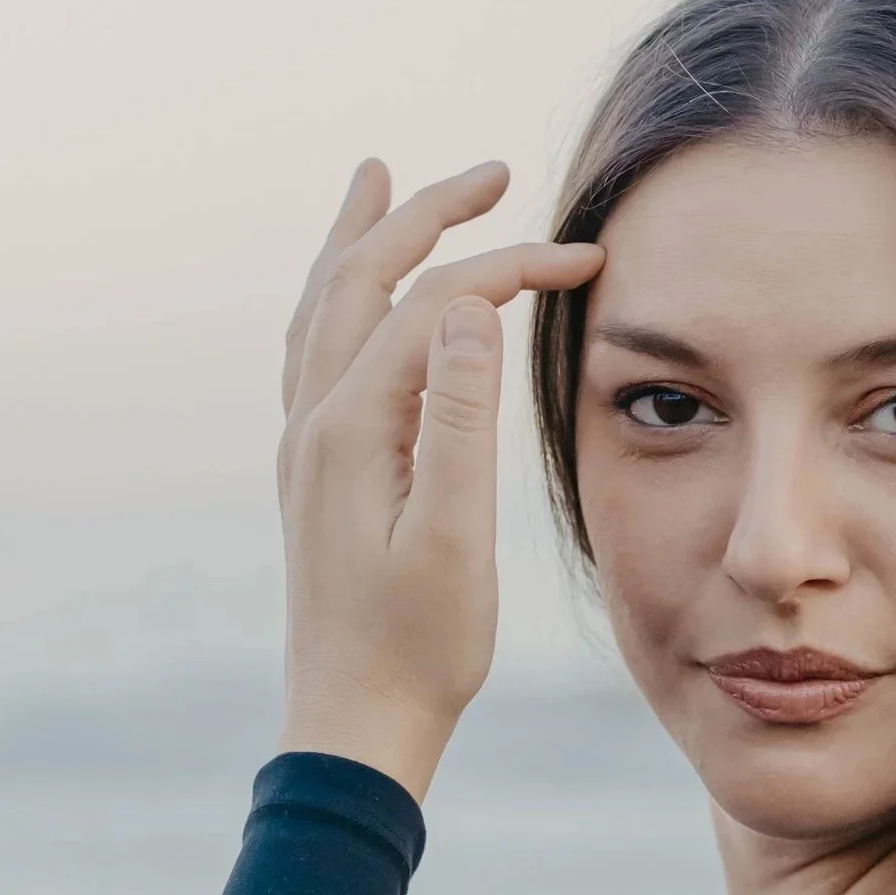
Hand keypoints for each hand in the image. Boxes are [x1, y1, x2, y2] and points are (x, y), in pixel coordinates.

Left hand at [272, 157, 601, 797]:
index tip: (590, 260)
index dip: (513, 268)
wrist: (352, 723)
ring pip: (325, 305)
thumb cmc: (418, 644)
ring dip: (362, 236)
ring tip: (380, 179)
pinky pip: (315, 348)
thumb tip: (472, 307)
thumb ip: (462, 420)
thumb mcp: (454, 538)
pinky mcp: (313, 471)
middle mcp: (313, 420)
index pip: (437, 305)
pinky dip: (338, 295)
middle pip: (365, 278)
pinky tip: (349, 298)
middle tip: (494, 171)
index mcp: (352, 426)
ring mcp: (305, 444)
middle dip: (429, 214)